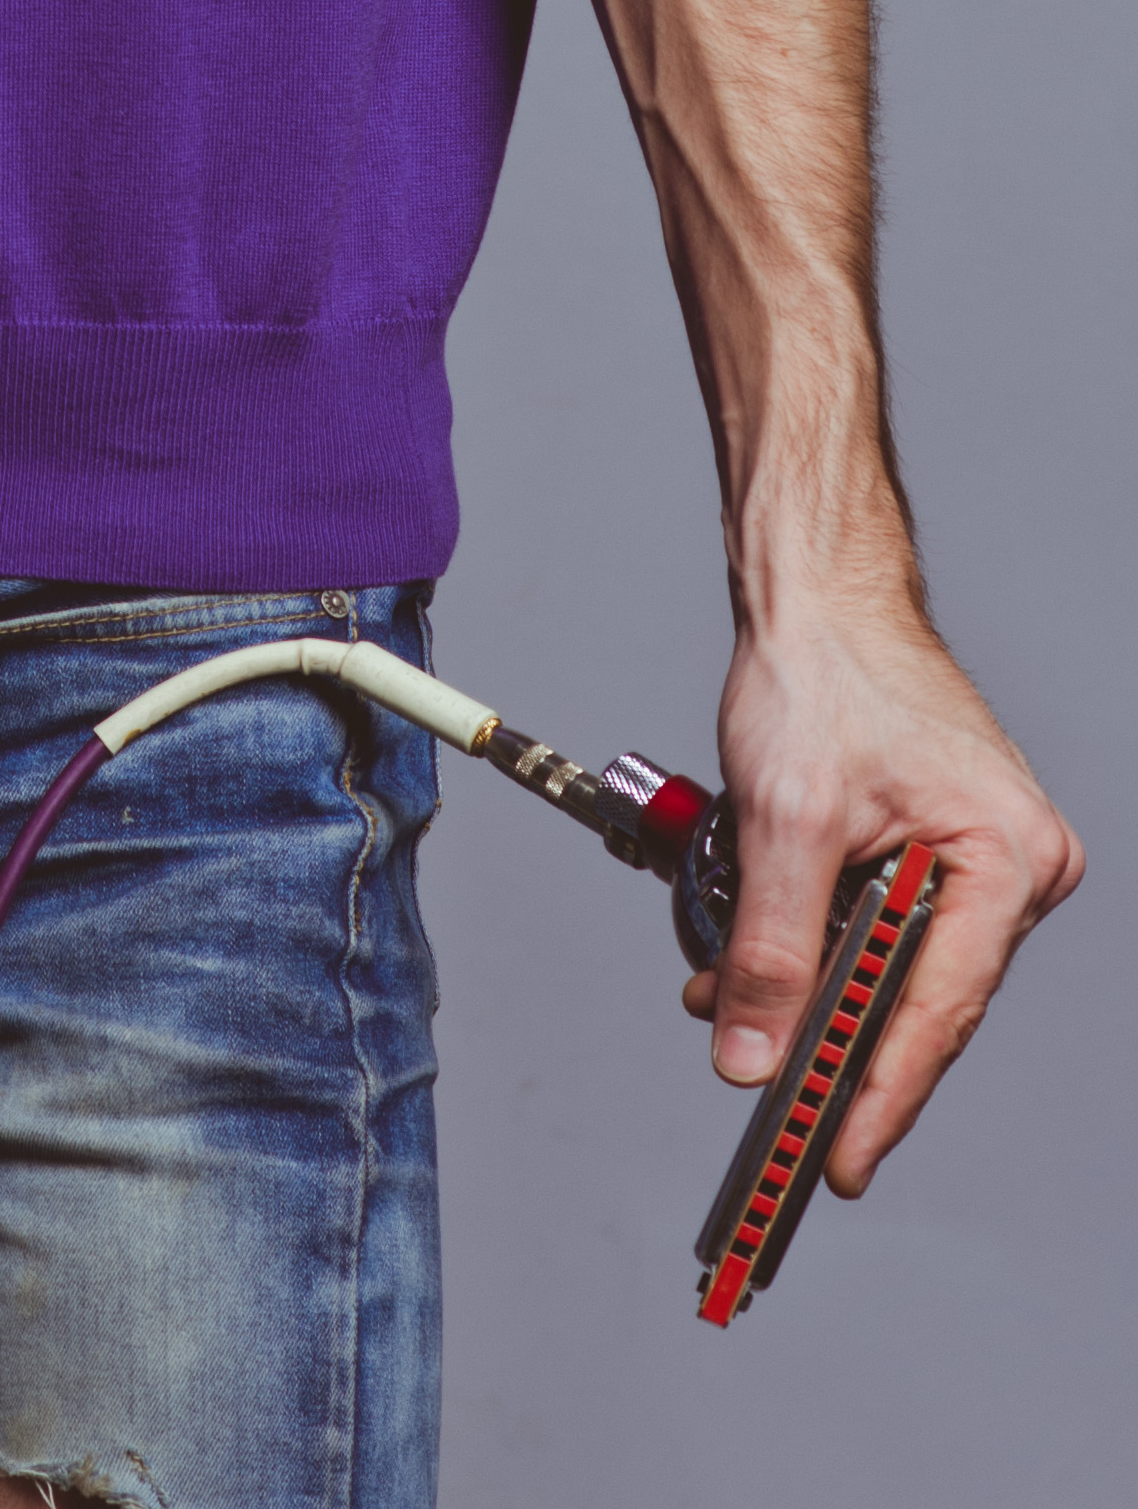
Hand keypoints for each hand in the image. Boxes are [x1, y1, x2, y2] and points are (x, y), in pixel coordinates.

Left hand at [692, 584, 1082, 1193]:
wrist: (818, 594)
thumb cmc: (823, 672)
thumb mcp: (783, 819)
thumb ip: (768, 948)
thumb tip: (749, 1054)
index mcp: (1007, 859)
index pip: (940, 1012)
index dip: (880, 1095)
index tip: (834, 1161)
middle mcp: (1016, 865)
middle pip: (923, 998)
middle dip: (838, 1047)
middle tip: (777, 1117)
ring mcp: (986, 859)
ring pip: (898, 966)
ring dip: (821, 996)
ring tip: (738, 1020)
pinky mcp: (947, 848)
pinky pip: (891, 926)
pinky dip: (826, 948)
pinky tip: (764, 966)